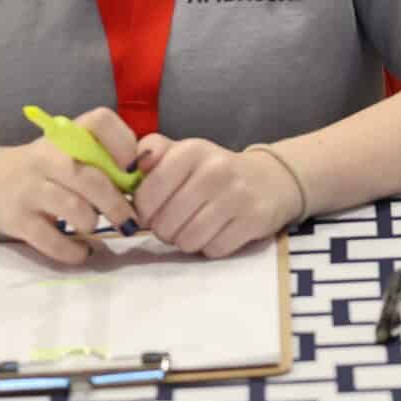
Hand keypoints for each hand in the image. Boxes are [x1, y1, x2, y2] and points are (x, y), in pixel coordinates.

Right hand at [0, 105, 138, 263]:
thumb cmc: (48, 168)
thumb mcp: (72, 151)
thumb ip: (105, 158)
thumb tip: (146, 179)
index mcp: (67, 134)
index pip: (100, 121)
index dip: (123, 142)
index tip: (132, 168)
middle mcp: (47, 157)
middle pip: (90, 178)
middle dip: (117, 203)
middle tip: (131, 220)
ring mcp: (30, 188)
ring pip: (72, 208)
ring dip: (93, 224)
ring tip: (97, 228)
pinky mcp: (17, 219)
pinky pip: (50, 240)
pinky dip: (72, 250)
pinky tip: (83, 251)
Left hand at [130, 134, 300, 256]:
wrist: (271, 179)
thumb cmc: (214, 171)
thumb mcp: (183, 153)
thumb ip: (151, 152)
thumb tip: (129, 165)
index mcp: (192, 150)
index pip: (147, 194)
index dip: (143, 210)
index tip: (152, 209)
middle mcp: (216, 170)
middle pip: (165, 223)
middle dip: (164, 229)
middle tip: (176, 221)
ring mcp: (238, 196)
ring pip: (188, 240)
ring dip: (186, 240)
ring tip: (194, 227)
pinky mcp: (254, 220)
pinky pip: (214, 250)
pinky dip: (211, 247)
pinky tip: (217, 232)